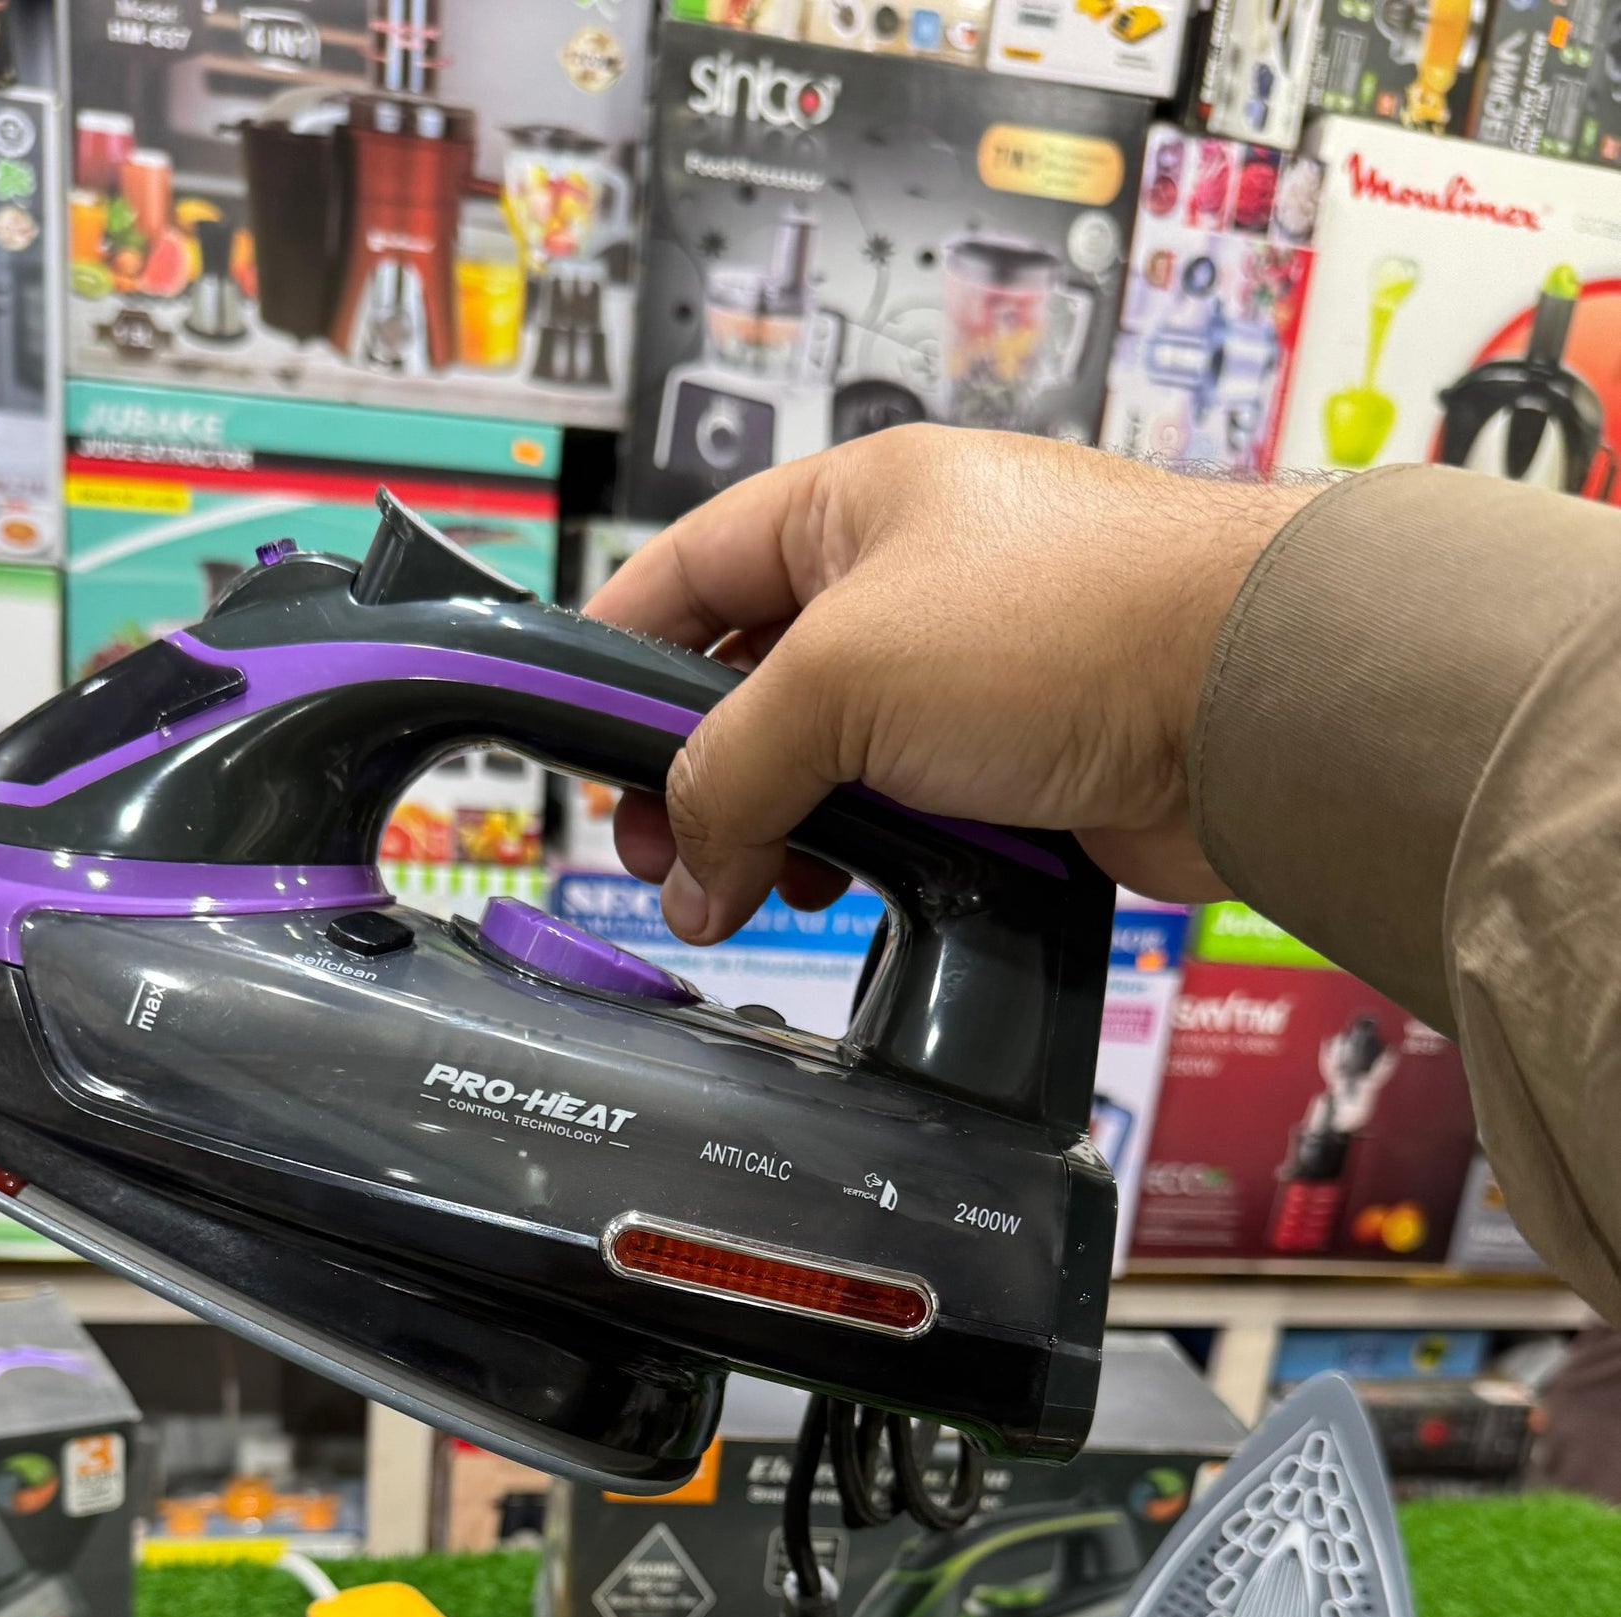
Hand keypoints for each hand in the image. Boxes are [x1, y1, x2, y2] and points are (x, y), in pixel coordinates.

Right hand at [585, 427, 1314, 944]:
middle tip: (665, 854)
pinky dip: (862, 858)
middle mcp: (908, 579)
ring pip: (827, 760)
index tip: (573, 745)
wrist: (1256, 702)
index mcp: (852, 506)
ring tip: (751, 893)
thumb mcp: (843, 677)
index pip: (689, 571)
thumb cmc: (1073, 624)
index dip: (616, 656)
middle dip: (696, 773)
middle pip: (749, 681)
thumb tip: (687, 867)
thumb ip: (734, 767)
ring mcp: (967, 675)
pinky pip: (905, 815)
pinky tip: (846, 897)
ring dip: (777, 829)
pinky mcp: (1019, 762)